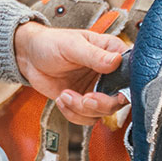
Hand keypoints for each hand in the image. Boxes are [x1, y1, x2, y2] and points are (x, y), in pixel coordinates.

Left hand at [13, 22, 129, 125]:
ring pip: (102, 112)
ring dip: (82, 109)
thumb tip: (116, 61)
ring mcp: (96, 89)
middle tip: (85, 98)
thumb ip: (94, 55)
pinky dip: (73, 114)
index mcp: (112, 53)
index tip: (116, 94)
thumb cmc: (51, 43)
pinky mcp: (83, 101)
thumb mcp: (72, 45)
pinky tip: (62, 99)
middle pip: (120, 99)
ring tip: (65, 95)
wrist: (29, 56)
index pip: (132, 73)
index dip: (127, 87)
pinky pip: (86, 117)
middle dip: (101, 104)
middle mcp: (108, 73)